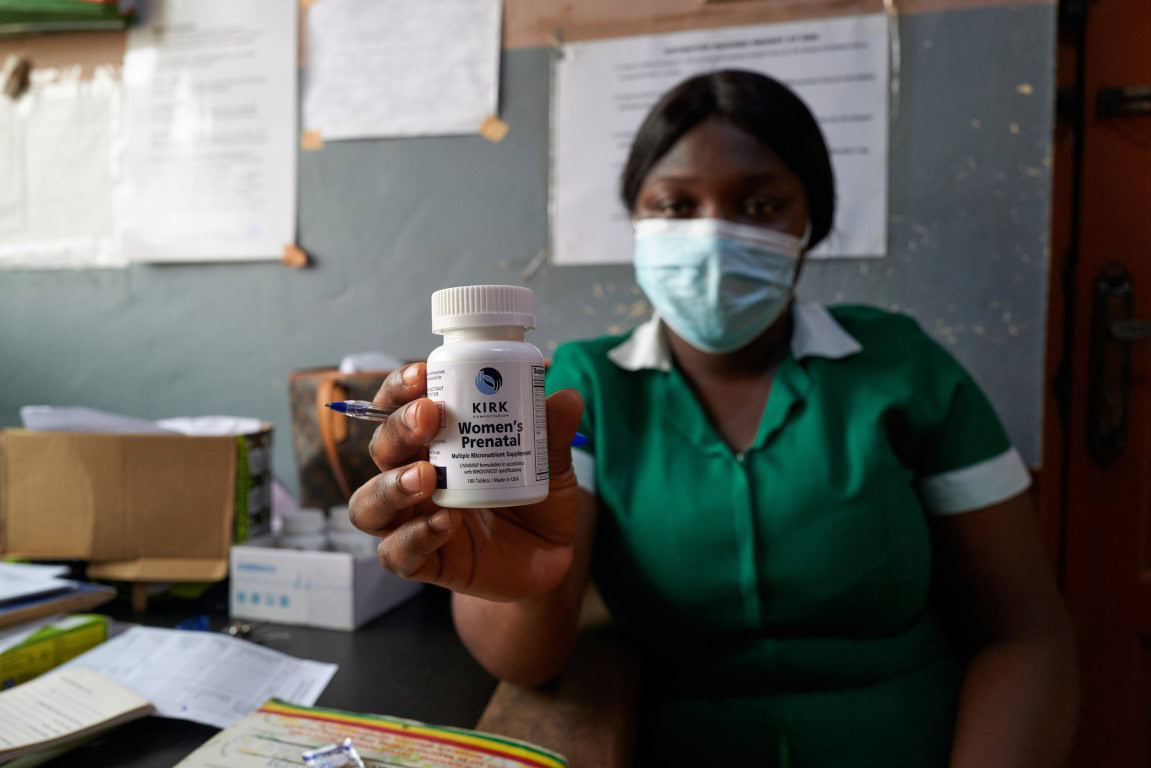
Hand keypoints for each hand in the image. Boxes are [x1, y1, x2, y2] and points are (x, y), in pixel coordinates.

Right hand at [348, 362, 584, 601]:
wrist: (545, 558)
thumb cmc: (534, 501)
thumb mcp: (550, 466)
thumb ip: (552, 436)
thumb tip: (566, 398)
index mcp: (435, 444)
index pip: (399, 408)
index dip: (399, 389)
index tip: (421, 374)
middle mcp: (413, 477)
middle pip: (381, 448)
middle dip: (397, 428)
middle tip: (429, 416)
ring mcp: (412, 521)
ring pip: (368, 504)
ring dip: (390, 485)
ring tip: (425, 477)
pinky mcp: (423, 562)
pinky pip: (397, 554)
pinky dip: (415, 537)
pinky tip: (446, 523)